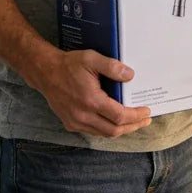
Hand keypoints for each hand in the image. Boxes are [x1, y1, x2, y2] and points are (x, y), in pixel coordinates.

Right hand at [29, 49, 151, 137]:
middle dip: (133, 126)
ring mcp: (75, 122)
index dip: (136, 116)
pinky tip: (115, 121)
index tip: (146, 111)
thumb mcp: (91, 58)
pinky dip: (107, 129)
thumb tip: (130, 75)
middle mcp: (82, 115)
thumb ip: (112, 66)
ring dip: (121, 129)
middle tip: (145, 120)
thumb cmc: (68, 65)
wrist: (45, 72)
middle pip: (114, 130)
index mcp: (90, 100)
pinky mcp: (70, 124)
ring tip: (134, 122)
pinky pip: (94, 131)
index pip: (119, 116)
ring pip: (104, 133)